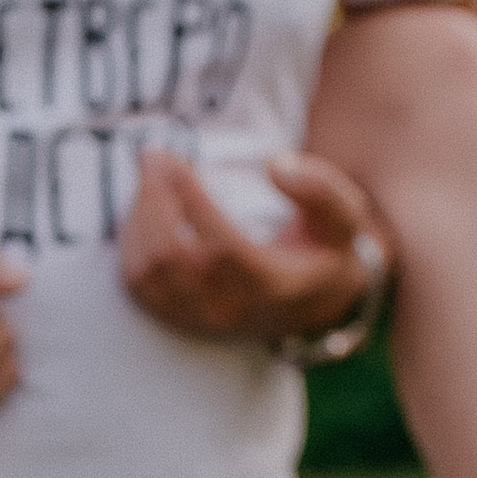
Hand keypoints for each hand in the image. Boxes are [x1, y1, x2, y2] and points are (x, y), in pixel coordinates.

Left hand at [118, 149, 388, 346]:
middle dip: (153, 202)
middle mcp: (230, 309)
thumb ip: (320, 189)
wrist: (314, 304)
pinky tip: (143, 212)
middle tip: (152, 157)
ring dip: (138, 221)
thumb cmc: (327, 250)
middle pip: (171, 259)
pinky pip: (138, 289)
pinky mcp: (179, 320)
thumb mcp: (344, 217)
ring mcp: (200, 320)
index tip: (171, 158)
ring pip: (147, 275)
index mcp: (272, 285)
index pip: (219, 247)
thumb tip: (276, 165)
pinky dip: (131, 246)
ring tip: (150, 180)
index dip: (189, 200)